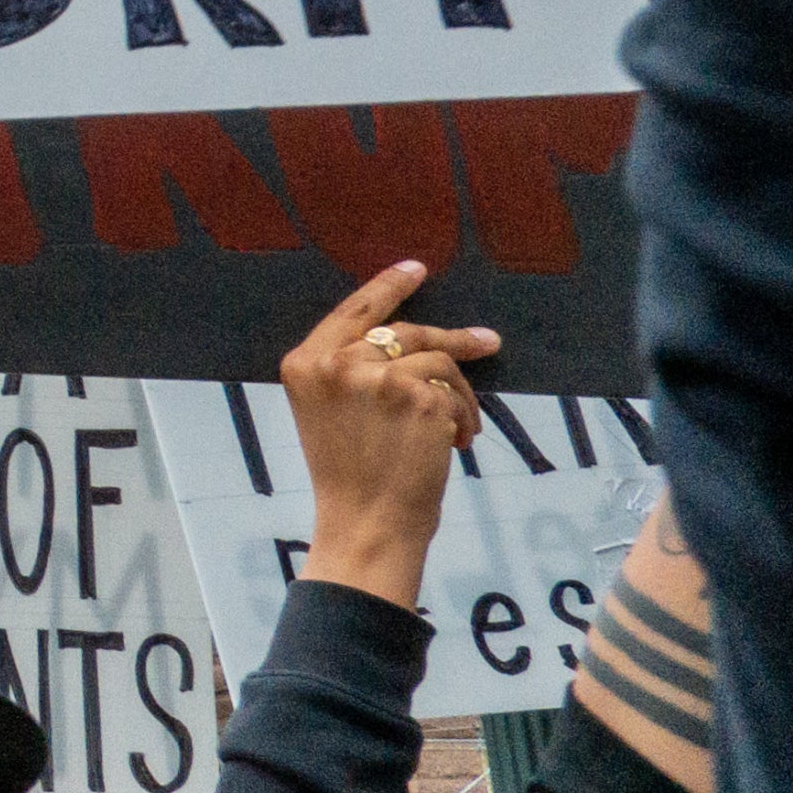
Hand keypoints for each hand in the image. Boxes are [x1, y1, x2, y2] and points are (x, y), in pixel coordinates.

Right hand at [270, 254, 498, 605]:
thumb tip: (404, 339)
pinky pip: (455, 390)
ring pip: (436, 358)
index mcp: (305, 364)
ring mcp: (378, 378)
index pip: (352, 311)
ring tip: (461, 427)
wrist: (367, 523)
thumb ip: (349, 370)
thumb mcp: (328, 412)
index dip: (387, 286)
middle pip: (404, 330)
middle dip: (452, 337)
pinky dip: (464, 416)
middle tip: (486, 342)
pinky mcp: (420, 397)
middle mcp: (336, 363)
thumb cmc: (350, 476)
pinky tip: (456, 443)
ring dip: (459, 392)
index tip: (417, 268)